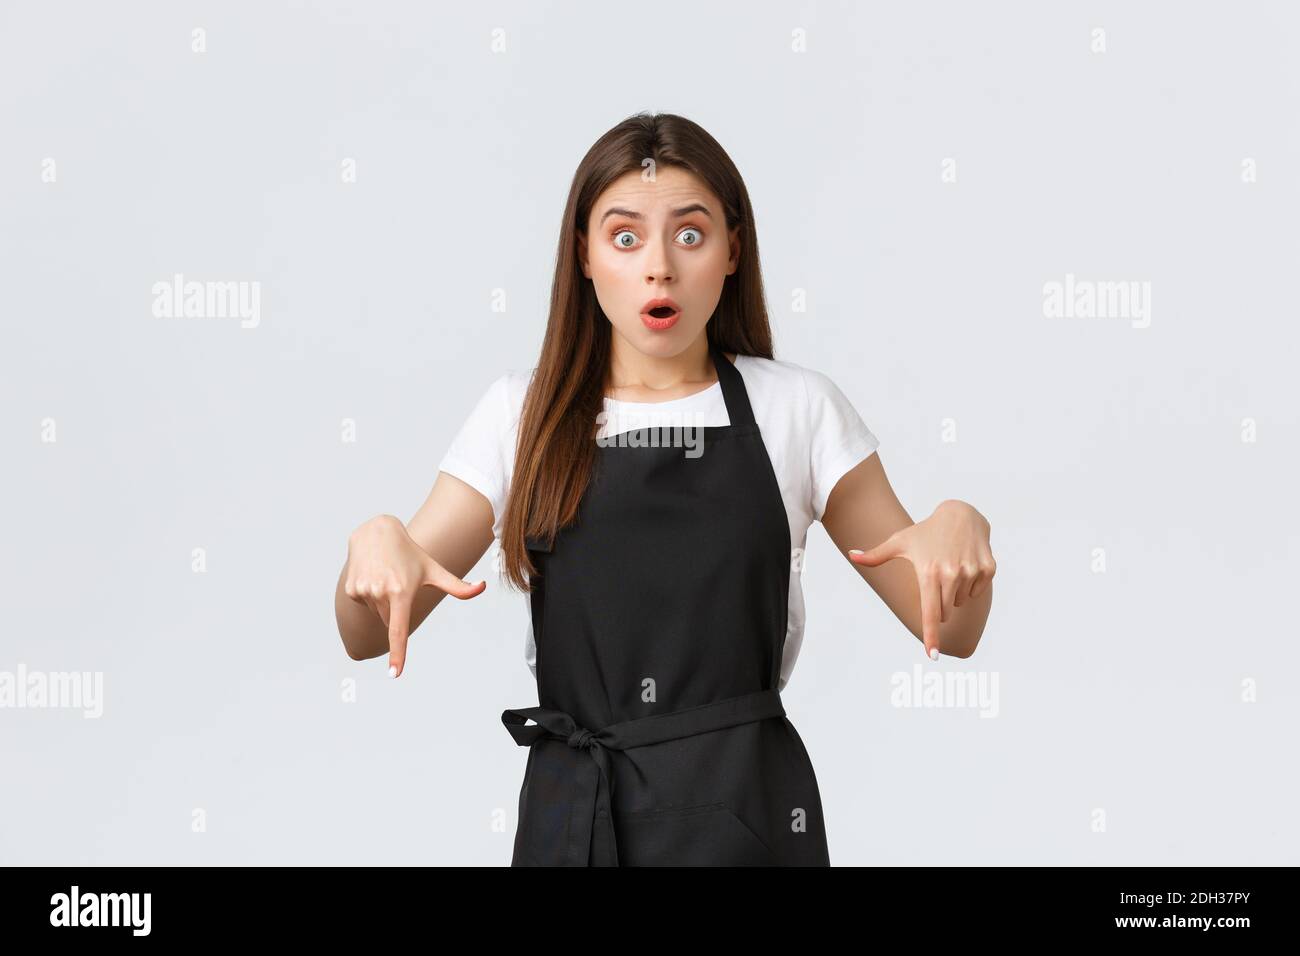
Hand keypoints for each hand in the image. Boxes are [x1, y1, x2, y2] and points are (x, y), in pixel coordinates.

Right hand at [344, 515, 485, 676]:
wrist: (377, 532)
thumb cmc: (410, 554)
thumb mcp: (433, 569)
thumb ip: (458, 586)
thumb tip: (483, 587)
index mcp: (402, 592)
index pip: (399, 629)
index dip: (398, 653)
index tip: (395, 674)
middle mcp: (380, 592)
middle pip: (390, 621)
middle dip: (396, 609)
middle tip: (399, 585)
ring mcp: (363, 591)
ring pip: (376, 613)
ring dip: (382, 602)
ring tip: (385, 576)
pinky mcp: (350, 589)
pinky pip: (363, 605)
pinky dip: (369, 596)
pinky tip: (372, 575)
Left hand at [848, 500, 994, 659]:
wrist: (961, 513)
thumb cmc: (926, 531)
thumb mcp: (900, 541)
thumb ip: (875, 555)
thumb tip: (851, 555)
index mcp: (928, 573)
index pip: (929, 612)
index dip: (931, 636)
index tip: (932, 654)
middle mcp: (951, 574)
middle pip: (944, 612)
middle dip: (939, 604)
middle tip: (936, 578)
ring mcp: (972, 572)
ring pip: (961, 603)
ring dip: (955, 593)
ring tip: (951, 567)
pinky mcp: (989, 569)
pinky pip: (978, 593)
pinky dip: (971, 585)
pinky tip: (966, 564)